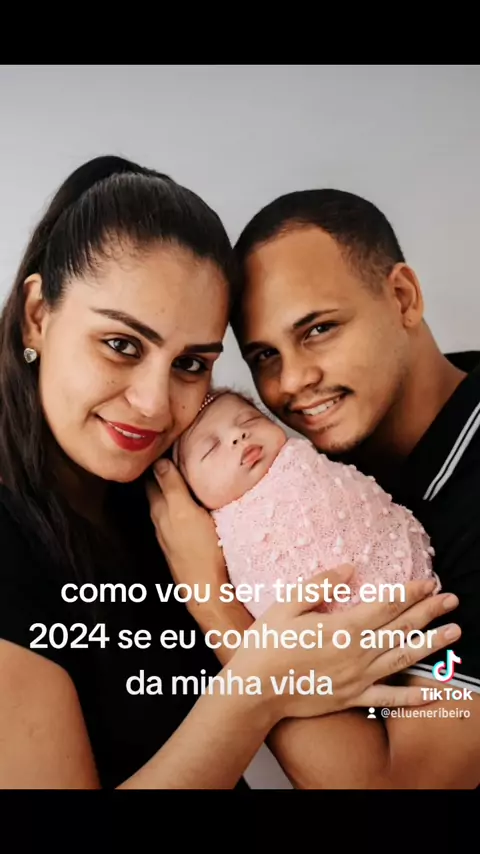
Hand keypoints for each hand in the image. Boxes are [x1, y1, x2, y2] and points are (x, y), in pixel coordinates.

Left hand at [146, 458, 227, 588]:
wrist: (206, 587)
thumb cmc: (198, 549)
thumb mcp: (184, 511)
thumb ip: (171, 487)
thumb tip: (158, 461)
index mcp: (159, 508)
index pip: (152, 478)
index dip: (157, 461)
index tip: (166, 446)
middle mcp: (160, 520)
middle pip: (158, 490)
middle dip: (163, 473)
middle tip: (177, 455)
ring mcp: (170, 533)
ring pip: (167, 504)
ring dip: (173, 489)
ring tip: (186, 474)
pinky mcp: (181, 543)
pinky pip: (177, 516)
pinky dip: (181, 504)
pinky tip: (192, 503)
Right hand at [230, 564, 460, 721]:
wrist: (255, 689)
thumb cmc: (268, 644)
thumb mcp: (288, 604)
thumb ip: (321, 584)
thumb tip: (350, 568)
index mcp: (343, 627)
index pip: (386, 605)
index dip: (410, 592)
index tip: (429, 582)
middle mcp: (357, 653)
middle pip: (401, 629)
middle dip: (429, 612)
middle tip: (451, 599)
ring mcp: (357, 678)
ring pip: (403, 659)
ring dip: (431, 645)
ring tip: (454, 633)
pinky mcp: (352, 698)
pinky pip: (388, 697)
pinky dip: (412, 696)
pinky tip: (433, 691)